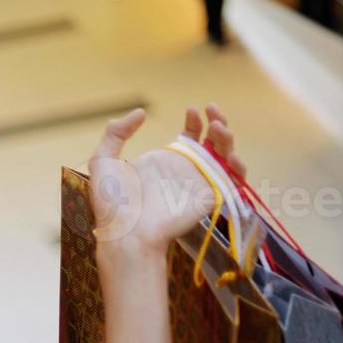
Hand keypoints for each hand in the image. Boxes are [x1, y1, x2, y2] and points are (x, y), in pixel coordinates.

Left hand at [87, 104, 246, 253]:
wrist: (127, 233)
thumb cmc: (111, 204)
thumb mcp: (103, 161)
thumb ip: (116, 133)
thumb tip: (140, 112)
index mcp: (164, 161)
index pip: (189, 136)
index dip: (195, 121)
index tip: (191, 110)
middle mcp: (184, 170)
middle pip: (212, 141)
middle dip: (217, 121)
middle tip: (212, 109)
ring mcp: (199, 182)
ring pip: (226, 155)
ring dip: (227, 138)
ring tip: (217, 126)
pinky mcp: (211, 197)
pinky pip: (234, 180)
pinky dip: (239, 166)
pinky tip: (230, 154)